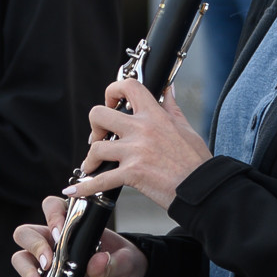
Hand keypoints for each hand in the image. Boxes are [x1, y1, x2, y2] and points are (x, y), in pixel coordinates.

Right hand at [9, 193, 146, 276]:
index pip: (52, 207)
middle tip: (48, 263)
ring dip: (26, 269)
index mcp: (73, 224)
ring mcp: (46, 260)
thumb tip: (98, 262)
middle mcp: (54, 239)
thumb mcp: (126, 261)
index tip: (58, 233)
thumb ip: (113, 261)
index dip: (52, 217)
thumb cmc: (122, 260)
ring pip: (21, 256)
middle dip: (35, 246)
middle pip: (27, 232)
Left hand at [64, 75, 214, 209]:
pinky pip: (100, 180)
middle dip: (94, 127)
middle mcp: (142, 129)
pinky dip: (84, 187)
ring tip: (93, 166)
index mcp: (155, 115)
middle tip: (98, 138)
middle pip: (99, 114)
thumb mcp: (186, 127)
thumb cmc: (196, 161)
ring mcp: (135, 151)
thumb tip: (168, 90)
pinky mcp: (132, 174)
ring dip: (90, 159)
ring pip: (96, 148)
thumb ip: (172, 107)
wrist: (202, 188)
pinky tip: (74, 190)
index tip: (111, 104)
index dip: (113, 91)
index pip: (128, 86)